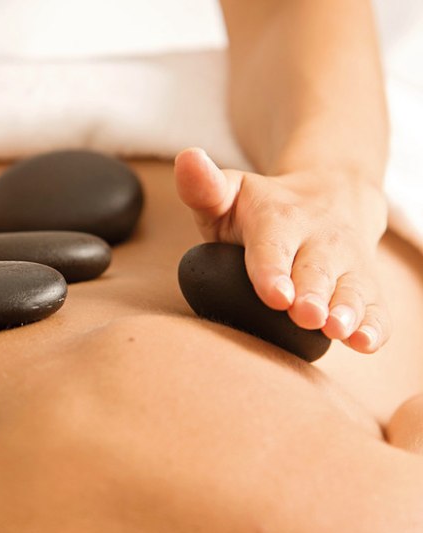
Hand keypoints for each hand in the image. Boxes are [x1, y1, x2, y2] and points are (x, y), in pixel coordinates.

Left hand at [174, 148, 389, 352]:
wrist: (330, 197)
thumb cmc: (260, 210)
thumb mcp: (229, 193)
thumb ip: (203, 186)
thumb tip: (187, 158)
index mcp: (279, 218)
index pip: (273, 247)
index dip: (273, 271)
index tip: (275, 294)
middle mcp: (319, 240)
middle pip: (316, 272)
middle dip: (311, 295)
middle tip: (305, 315)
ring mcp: (347, 264)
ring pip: (351, 290)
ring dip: (347, 310)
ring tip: (338, 329)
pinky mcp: (367, 287)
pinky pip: (376, 309)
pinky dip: (375, 327)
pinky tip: (366, 342)